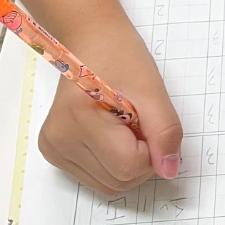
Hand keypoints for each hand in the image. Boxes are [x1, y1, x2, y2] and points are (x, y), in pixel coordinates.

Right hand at [37, 31, 182, 195]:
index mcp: (77, 121)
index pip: (129, 166)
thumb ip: (165, 132)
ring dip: (129, 161)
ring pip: (110, 184)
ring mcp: (54, 150)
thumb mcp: (152, 89)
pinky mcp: (56, 154)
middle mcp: (58, 142)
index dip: (150, 149)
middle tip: (137, 120)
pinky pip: (99, 177)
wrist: (91, 40)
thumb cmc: (120, 56)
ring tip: (123, 124)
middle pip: (119, 180)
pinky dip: (114, 162)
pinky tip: (110, 133)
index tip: (146, 120)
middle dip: (141, 157)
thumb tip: (169, 171)